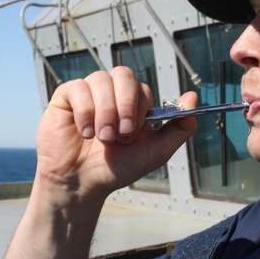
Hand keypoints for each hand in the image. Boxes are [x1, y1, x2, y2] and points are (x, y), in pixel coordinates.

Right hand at [34, 66, 197, 200]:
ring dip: (104, 111)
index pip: (141, 88)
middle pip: (123, 74)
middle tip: (119, 135)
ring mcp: (89, 93)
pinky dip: (84, 111)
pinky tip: (84, 132)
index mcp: (133, 104)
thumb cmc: (117, 168)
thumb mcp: (155, 151)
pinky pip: (77, 87)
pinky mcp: (66, 97)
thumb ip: (179, 127)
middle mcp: (111, 93)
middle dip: (124, 106)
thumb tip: (193, 97)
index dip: (138, 109)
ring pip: (100, 79)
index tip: (131, 136)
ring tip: (101, 138)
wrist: (82, 183)